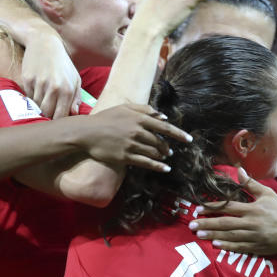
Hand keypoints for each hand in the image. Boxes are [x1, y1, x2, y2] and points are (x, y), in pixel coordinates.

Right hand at [19, 32, 80, 118]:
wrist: (44, 43)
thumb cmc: (62, 63)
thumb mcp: (74, 78)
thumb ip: (76, 98)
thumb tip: (73, 114)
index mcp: (68, 89)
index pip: (61, 116)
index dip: (58, 122)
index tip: (56, 122)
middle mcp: (54, 87)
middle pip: (47, 114)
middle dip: (47, 116)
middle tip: (47, 114)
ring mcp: (39, 83)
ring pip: (36, 106)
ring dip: (38, 106)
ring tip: (42, 101)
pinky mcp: (27, 79)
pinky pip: (28, 96)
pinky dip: (31, 97)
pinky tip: (36, 90)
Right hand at [76, 103, 190, 171]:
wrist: (87, 132)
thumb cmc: (106, 118)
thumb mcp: (125, 108)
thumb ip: (145, 109)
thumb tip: (163, 115)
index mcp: (139, 118)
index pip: (164, 126)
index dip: (178, 134)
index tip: (189, 139)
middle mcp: (137, 131)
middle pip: (160, 141)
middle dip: (167, 146)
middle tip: (169, 150)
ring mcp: (132, 145)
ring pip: (154, 152)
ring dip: (162, 156)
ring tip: (165, 157)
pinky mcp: (126, 157)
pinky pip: (146, 163)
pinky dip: (158, 166)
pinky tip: (165, 168)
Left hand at [189, 174, 276, 255]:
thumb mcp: (267, 194)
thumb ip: (251, 184)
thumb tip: (239, 170)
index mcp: (253, 209)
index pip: (229, 207)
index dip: (213, 207)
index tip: (198, 208)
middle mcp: (252, 223)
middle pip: (226, 223)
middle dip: (207, 223)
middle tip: (192, 224)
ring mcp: (255, 236)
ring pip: (230, 236)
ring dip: (213, 235)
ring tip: (199, 234)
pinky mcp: (258, 247)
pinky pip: (240, 247)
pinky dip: (227, 246)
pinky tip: (215, 244)